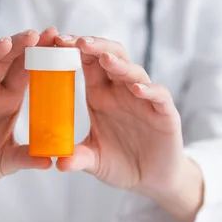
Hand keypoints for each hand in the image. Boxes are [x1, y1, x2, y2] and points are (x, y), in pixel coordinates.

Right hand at [0, 28, 55, 197]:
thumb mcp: (6, 161)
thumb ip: (26, 158)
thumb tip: (51, 160)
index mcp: (7, 99)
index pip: (24, 70)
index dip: (37, 54)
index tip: (54, 38)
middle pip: (4, 61)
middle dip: (20, 46)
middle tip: (37, 33)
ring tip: (9, 42)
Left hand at [54, 35, 203, 221]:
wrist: (151, 180)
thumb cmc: (121, 163)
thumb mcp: (94, 160)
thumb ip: (78, 157)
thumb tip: (58, 163)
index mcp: (100, 94)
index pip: (88, 62)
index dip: (75, 49)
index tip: (56, 41)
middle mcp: (121, 91)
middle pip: (111, 57)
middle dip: (96, 47)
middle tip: (79, 42)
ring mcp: (144, 100)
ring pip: (134, 71)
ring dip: (120, 64)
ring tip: (105, 59)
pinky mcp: (164, 113)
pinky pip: (158, 96)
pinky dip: (149, 89)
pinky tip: (137, 89)